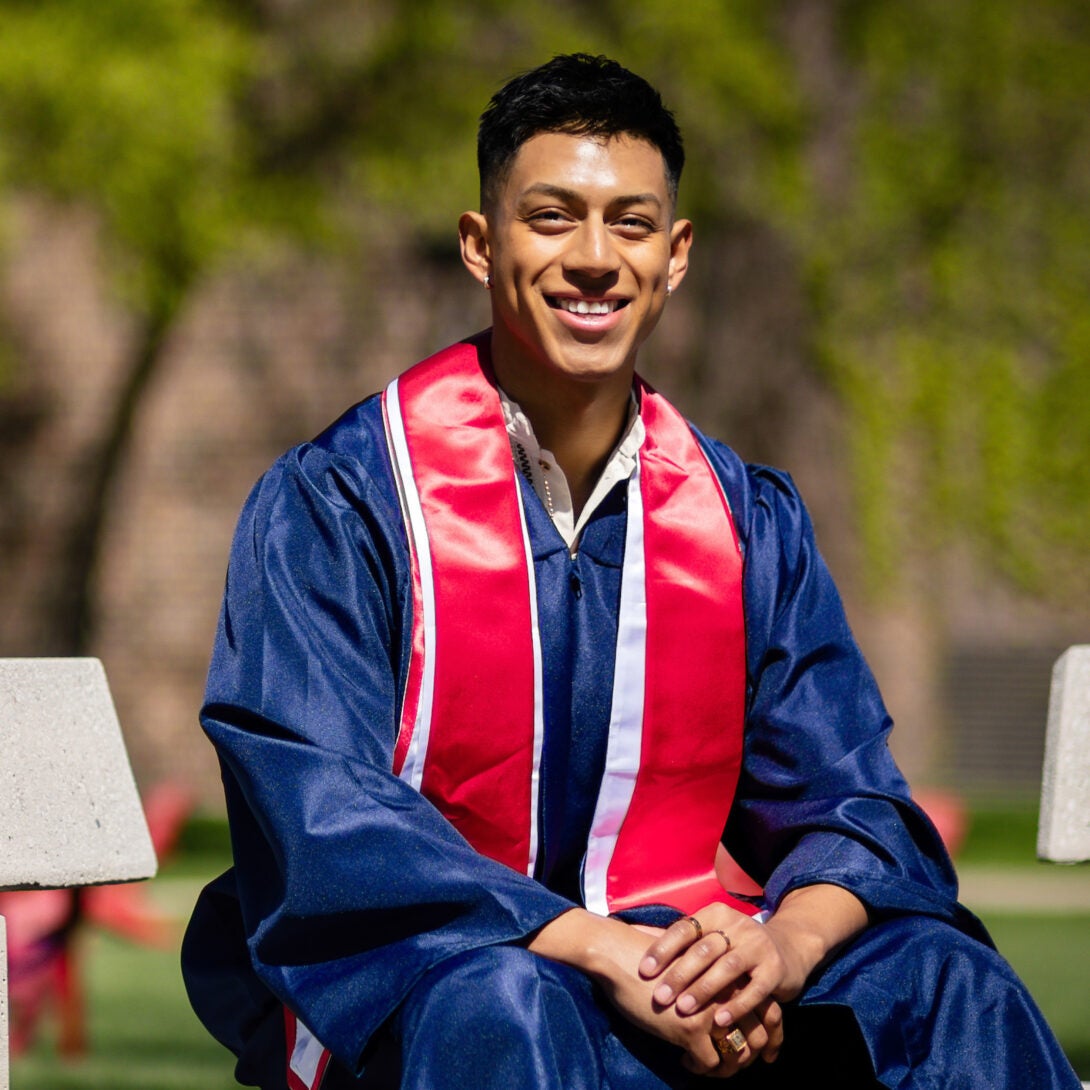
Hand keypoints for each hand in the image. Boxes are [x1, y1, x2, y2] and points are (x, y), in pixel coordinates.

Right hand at [528, 910, 753, 1073]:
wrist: (620, 956)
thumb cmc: (652, 958)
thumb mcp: (692, 965)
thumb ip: (715, 980)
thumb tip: (729, 1005)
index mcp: (731, 974)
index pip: (769, 1010)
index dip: (772, 1033)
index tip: (766, 1048)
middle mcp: (728, 991)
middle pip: (759, 1033)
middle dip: (754, 1055)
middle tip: (740, 1064)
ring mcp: (711, 1011)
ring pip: (737, 1054)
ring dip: (729, 1067)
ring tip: (713, 1066)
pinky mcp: (690, 1029)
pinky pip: (710, 1063)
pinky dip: (699, 1068)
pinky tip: (685, 1060)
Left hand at [639, 885, 867, 1037]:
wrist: (786, 947)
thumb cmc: (733, 945)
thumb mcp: (707, 935)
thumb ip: (675, 938)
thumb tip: (629, 930)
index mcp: (715, 914)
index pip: (684, 929)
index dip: (663, 949)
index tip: (643, 971)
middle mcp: (737, 926)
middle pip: (704, 949)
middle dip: (680, 974)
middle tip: (660, 997)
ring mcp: (758, 946)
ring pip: (727, 968)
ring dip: (704, 990)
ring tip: (684, 1010)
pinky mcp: (775, 970)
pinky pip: (754, 990)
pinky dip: (737, 1006)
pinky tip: (720, 1022)